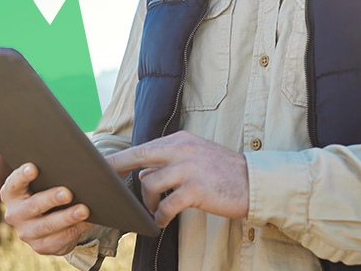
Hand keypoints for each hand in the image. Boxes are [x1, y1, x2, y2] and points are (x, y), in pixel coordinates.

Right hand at [0, 162, 93, 254]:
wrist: (46, 221)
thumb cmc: (44, 191)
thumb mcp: (41, 182)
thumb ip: (48, 175)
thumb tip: (70, 167)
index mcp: (11, 194)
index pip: (14, 183)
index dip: (22, 176)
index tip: (33, 168)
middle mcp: (14, 214)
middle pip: (33, 205)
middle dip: (51, 199)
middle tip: (68, 193)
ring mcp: (26, 233)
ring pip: (48, 225)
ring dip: (67, 218)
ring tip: (83, 210)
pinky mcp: (41, 246)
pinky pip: (60, 239)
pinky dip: (75, 229)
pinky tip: (87, 221)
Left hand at [105, 131, 248, 227]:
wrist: (256, 183)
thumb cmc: (225, 173)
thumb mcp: (197, 156)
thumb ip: (170, 161)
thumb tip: (142, 173)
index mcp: (180, 139)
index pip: (143, 147)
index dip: (121, 157)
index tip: (103, 164)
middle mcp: (181, 149)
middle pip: (138, 157)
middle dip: (116, 169)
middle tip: (105, 184)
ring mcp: (188, 168)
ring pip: (149, 183)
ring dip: (147, 202)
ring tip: (153, 211)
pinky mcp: (195, 189)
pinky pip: (166, 205)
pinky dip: (160, 215)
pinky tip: (162, 221)